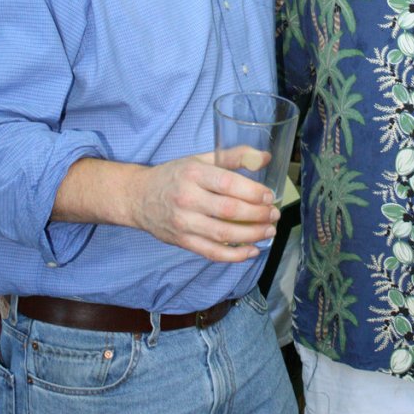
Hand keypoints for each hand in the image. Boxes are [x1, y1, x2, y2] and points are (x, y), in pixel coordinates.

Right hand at [131, 151, 279, 262]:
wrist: (138, 197)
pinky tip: (251, 251)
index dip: (253, 192)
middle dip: (257, 215)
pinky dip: (234, 255)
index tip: (269, 196)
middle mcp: (187, 198)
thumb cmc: (174, 175)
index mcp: (193, 174)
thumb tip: (264, 157)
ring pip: (222, 234)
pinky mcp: (182, 242)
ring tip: (269, 231)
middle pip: (229, 211)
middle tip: (274, 215)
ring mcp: (183, 223)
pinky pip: (211, 252)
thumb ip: (233, 157)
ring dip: (251, 235)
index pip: (228, 184)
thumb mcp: (200, 159)